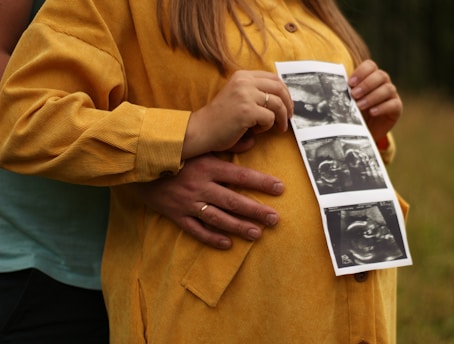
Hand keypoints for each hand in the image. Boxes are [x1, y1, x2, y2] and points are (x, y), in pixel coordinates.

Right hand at [134, 154, 283, 248]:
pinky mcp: (176, 215)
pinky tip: (227, 244)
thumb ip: (227, 146)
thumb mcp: (201, 147)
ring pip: (218, 218)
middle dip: (256, 210)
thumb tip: (253, 141)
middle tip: (275, 219)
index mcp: (208, 167)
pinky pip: (196, 229)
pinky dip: (211, 238)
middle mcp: (201, 186)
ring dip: (238, 227)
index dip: (261, 183)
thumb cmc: (174, 155)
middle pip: (233, 200)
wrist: (139, 166)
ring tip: (257, 234)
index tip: (280, 188)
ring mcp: (188, 202)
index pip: (241, 175)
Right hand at [182, 70, 292, 158]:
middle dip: (289, 104)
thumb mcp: (237, 96)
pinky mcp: (247, 111)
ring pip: (278, 104)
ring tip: (278, 128)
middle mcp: (244, 81)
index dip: (284, 92)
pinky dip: (267, 126)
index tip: (287, 104)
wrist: (201, 129)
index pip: (273, 78)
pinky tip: (256, 131)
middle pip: (280, 88)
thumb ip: (255, 92)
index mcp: (242, 76)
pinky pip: (270, 118)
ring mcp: (245, 95)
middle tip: (289, 117)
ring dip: (281, 118)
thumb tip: (283, 99)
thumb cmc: (220, 118)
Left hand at [348, 60, 402, 140]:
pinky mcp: (396, 108)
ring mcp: (391, 95)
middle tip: (354, 94)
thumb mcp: (348, 101)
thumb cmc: (354, 112)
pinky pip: (393, 104)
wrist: (362, 131)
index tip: (350, 83)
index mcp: (371, 76)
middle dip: (366, 84)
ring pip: (388, 89)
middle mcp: (383, 83)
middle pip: (380, 75)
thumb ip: (346, 92)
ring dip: (372, 97)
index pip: (370, 66)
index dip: (361, 72)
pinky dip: (382, 107)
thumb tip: (337, 86)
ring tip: (360, 105)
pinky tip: (372, 112)